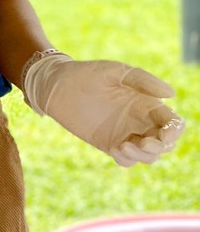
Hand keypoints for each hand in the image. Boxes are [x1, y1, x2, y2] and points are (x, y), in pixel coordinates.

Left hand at [22, 52, 184, 165]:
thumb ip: (143, 80)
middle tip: (143, 142)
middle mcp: (139, 121)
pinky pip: (126, 159)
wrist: (56, 85)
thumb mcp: (115, 71)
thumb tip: (171, 94)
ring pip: (148, 155)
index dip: (174, 130)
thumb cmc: (87, 73)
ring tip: (125, 147)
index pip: (172, 122)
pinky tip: (116, 150)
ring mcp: (124, 134)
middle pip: (164, 143)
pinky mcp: (108, 144)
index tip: (164, 134)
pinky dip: (127, 160)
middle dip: (161, 147)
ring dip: (145, 156)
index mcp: (146, 103)